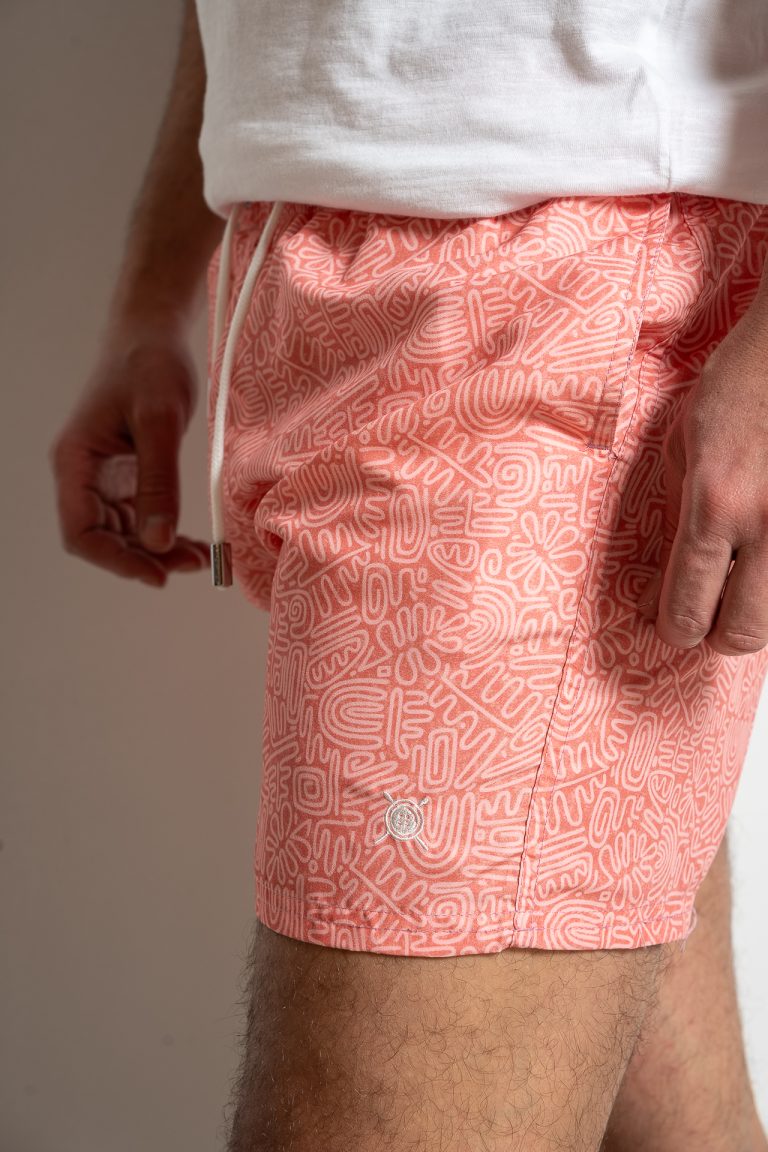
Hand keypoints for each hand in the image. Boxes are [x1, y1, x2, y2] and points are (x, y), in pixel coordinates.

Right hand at [49, 325, 209, 587]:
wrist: (153, 333)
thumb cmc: (148, 364)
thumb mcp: (159, 421)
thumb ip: (158, 481)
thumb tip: (158, 541)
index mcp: (76, 462)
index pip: (80, 532)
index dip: (114, 561)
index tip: (157, 574)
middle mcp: (84, 475)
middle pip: (103, 539)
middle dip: (144, 559)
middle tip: (192, 565)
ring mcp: (105, 478)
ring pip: (124, 534)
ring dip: (158, 551)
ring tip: (201, 556)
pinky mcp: (128, 475)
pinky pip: (141, 517)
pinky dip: (165, 532)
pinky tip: (195, 541)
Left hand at [634, 302, 767, 655]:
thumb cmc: (742, 379)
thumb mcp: (686, 439)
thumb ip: (682, 507)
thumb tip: (675, 566)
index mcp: (716, 503)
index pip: (689, 603)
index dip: (678, 629)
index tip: (677, 630)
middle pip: (746, 632)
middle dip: (725, 637)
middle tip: (717, 627)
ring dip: (765, 614)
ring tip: (749, 589)